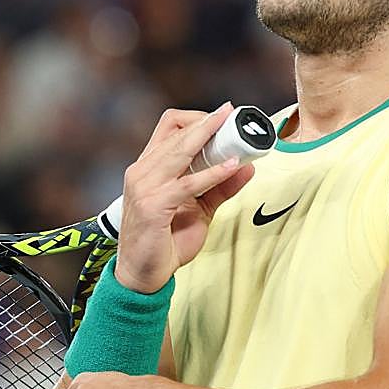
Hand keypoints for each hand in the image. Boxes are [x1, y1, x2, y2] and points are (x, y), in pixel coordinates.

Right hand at [116, 104, 255, 291]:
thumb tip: (247, 166)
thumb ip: (220, 187)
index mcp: (148, 167)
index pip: (169, 127)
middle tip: (231, 113)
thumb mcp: (199, 209)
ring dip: (209, 138)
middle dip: (207, 121)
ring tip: (234, 132)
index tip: (223, 117)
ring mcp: (144, 187)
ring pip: (179, 151)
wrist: (141, 275)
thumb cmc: (164, 242)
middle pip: (175, 132)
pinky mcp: (153, 206)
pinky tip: (230, 167)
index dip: (196, 118)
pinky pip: (188, 184)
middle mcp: (142, 171)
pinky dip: (212, 173)